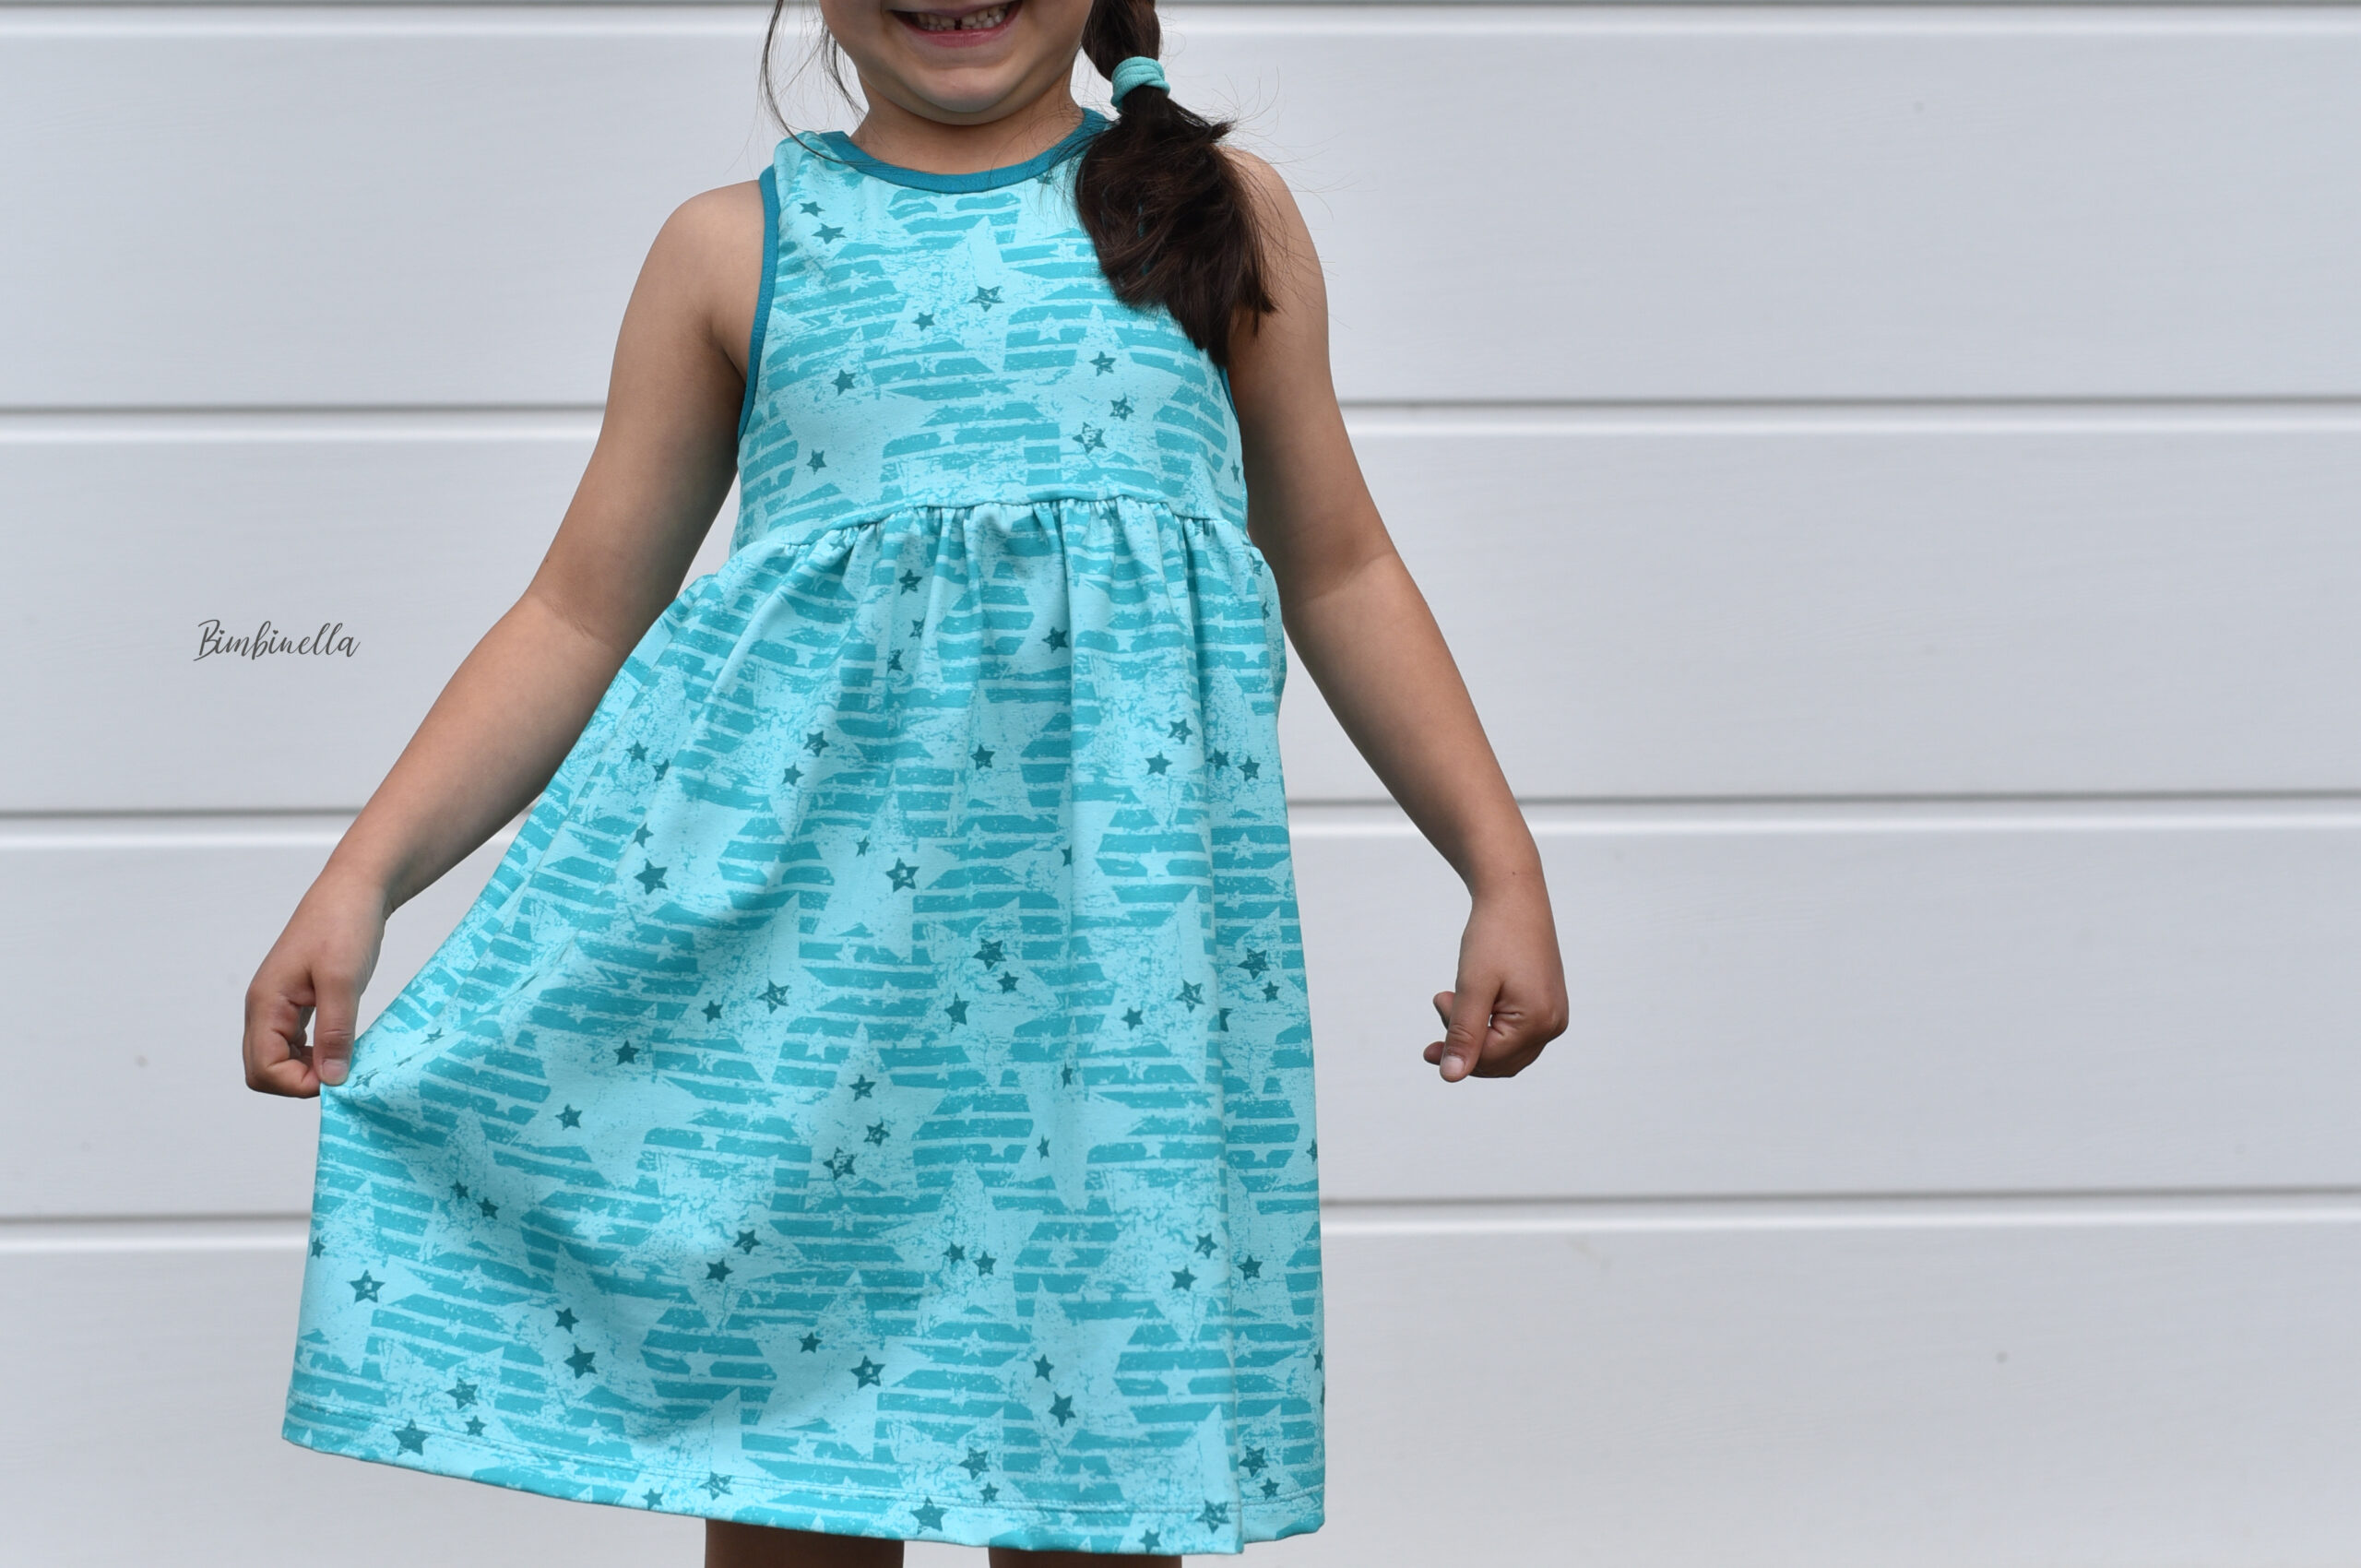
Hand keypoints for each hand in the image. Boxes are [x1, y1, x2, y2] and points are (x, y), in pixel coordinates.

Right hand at [243, 868, 389, 1096]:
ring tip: (345, 1061)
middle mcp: (264, 1008)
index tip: (339, 1076)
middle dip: (298, 1082)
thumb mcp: (343, 981)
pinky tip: (341, 1047)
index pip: (263, 1069)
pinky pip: (292, 1042)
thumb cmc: (345, 926)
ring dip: (306, 1069)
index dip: (299, 1084)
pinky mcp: (295, 1001)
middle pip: (263, 1070)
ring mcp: (277, 1005)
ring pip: (277, 1058)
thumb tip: (332, 1080)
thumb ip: (335, 1033)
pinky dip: (313, 1053)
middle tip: (342, 1073)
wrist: (354, 890)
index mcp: (265, 1004)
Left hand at [1424, 882, 1566, 1081]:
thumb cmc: (1494, 936)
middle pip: (1499, 1061)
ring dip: (1475, 1035)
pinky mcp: (1547, 1007)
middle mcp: (1553, 1025)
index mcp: (1539, 1021)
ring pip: (1506, 1051)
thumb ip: (1463, 1033)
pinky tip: (1472, 1001)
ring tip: (1454, 997)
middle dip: (1465, 1043)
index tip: (1432, 1020)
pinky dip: (1488, 1026)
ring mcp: (1554, 1017)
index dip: (1455, 1049)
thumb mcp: (1472, 986)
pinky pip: (1514, 1034)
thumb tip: (1450, 1076)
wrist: (1515, 897)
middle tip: (1442, 1003)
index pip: (1488, 1059)